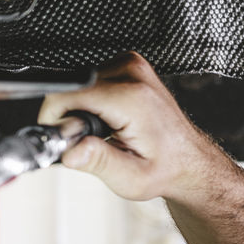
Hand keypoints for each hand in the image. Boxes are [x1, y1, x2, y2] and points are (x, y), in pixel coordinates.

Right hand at [37, 52, 229, 202]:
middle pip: (70, 88)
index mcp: (132, 99)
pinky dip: (94, 98)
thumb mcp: (131, 178)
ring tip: (107, 129)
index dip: (55, 118)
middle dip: (71, 116)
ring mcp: (133, 66)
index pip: (66, 94)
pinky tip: (112, 117)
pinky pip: (92, 79)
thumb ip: (98, 162)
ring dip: (83, 107)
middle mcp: (133, 75)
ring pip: (78, 83)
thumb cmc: (166, 168)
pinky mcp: (130, 65)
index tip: (66, 138)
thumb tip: (70, 151)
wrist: (188, 160)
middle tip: (94, 140)